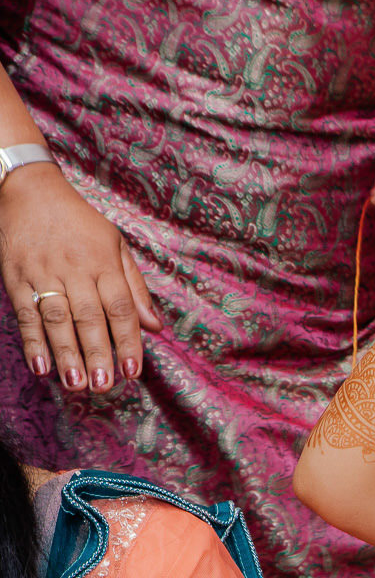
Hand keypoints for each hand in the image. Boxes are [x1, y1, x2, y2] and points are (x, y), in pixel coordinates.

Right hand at [0, 164, 160, 393]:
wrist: (30, 192)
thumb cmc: (79, 223)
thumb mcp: (115, 245)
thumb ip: (135, 287)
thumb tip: (155, 326)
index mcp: (104, 263)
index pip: (120, 307)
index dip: (128, 341)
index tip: (133, 371)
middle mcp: (75, 270)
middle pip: (90, 318)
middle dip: (98, 354)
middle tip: (104, 386)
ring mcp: (43, 274)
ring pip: (57, 319)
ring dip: (67, 354)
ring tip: (77, 384)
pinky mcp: (16, 278)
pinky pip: (25, 314)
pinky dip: (33, 341)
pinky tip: (41, 367)